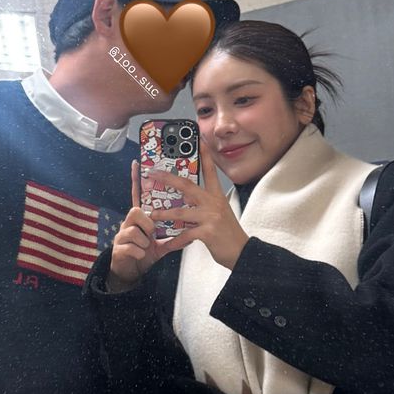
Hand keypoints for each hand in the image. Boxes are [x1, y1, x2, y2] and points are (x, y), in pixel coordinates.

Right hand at [108, 160, 169, 290]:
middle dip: (147, 223)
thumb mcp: (162, 241)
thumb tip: (191, 223)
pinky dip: (139, 252)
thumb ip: (173, 232)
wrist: (131, 272)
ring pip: (132, 230)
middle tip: (153, 231)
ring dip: (143, 240)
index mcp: (140, 218)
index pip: (139, 195)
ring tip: (147, 246)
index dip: (136, 180)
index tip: (136, 163)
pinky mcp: (118, 249)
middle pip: (135, 211)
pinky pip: (130, 247)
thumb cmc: (145, 252)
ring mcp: (121, 235)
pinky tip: (141, 255)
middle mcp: (128, 223)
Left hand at [147, 144, 248, 269]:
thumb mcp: (220, 213)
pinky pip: (185, 235)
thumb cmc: (228, 234)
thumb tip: (190, 199)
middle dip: (167, 178)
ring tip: (151, 214)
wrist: (242, 252)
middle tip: (152, 173)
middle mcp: (213, 203)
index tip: (199, 141)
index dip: (205, 155)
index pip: (210, 171)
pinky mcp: (207, 232)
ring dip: (164, 213)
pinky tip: (165, 244)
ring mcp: (210, 217)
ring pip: (181, 212)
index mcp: (216, 196)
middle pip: (187, 186)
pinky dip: (173, 241)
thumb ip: (206, 204)